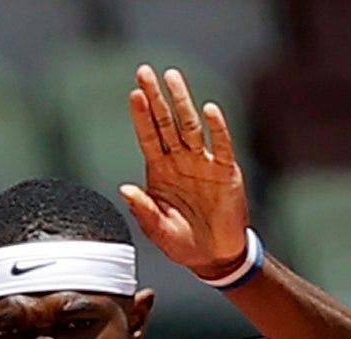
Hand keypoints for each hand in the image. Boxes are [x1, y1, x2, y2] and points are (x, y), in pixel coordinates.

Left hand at [122, 64, 251, 279]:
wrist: (213, 256)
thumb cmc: (182, 243)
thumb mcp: (157, 230)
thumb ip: (143, 210)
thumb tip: (124, 189)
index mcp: (160, 173)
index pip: (148, 137)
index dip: (141, 116)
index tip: (133, 94)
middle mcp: (180, 162)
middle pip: (166, 122)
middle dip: (156, 97)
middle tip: (145, 71)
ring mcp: (203, 163)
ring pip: (190, 126)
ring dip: (182, 101)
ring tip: (172, 77)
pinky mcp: (226, 171)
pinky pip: (221, 144)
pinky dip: (216, 127)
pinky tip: (208, 109)